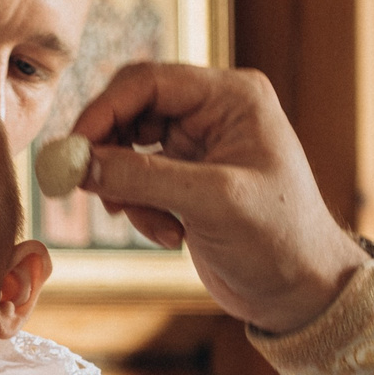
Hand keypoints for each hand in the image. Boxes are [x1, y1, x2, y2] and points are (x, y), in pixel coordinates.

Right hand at [67, 64, 366, 333]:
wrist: (301, 292)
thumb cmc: (280, 238)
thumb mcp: (211, 202)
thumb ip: (142, 177)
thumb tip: (78, 162)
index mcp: (232, 96)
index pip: (148, 81)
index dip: (104, 111)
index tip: (71, 150)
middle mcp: (214, 112)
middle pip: (131, 111)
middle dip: (108, 151)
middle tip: (80, 185)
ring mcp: (199, 146)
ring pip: (127, 149)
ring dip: (127, 189)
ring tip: (153, 224)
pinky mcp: (186, 180)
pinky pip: (137, 181)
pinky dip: (141, 209)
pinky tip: (170, 235)